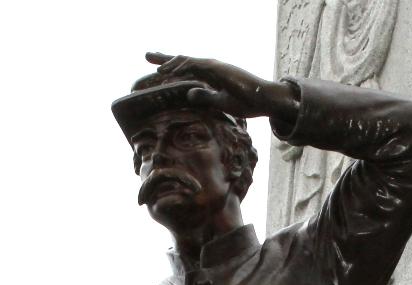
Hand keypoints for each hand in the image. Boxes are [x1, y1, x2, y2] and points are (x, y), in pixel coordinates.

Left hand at [145, 52, 298, 126]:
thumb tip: (189, 94)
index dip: (172, 68)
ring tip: (157, 67)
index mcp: (211, 75)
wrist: (263, 100)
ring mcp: (215, 67)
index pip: (188, 69)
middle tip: (147, 55)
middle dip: (165, 58)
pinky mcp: (219, 69)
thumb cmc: (246, 102)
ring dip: (171, 63)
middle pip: (184, 60)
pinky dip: (183, 67)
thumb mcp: (221, 102)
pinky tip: (171, 71)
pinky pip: (197, 66)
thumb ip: (205, 97)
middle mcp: (211, 67)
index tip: (157, 70)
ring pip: (188, 61)